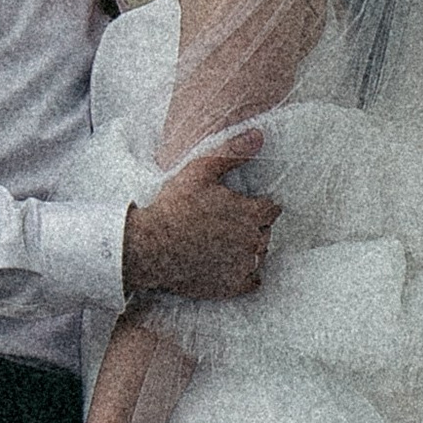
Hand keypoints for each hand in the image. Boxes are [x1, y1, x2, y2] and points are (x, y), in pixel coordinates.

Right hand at [123, 134, 276, 299]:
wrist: (150, 247)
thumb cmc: (174, 207)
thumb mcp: (201, 170)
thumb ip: (232, 152)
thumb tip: (259, 135)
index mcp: (251, 213)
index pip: (272, 209)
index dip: (258, 205)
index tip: (241, 205)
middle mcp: (253, 241)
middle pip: (266, 232)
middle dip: (253, 226)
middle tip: (228, 223)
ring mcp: (244, 266)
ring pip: (260, 255)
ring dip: (249, 249)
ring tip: (226, 242)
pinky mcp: (233, 286)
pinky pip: (253, 280)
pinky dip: (246, 273)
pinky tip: (229, 264)